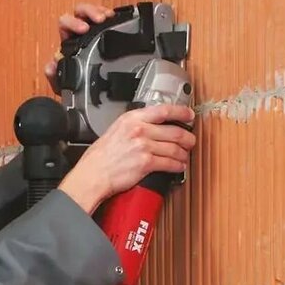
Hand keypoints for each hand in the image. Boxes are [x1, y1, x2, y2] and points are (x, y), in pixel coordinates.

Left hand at [44, 1, 112, 91]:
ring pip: (92, 11)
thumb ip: (55, 76)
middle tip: (99, 20)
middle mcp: (78, 32)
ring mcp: (92, 29)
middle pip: (79, 12)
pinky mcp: (104, 30)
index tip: (83, 29)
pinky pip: (105, 17)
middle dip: (89, 12)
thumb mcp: (64, 84)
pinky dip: (108, 15)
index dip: (72, 23)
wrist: (90, 93)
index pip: (65, 24)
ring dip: (99, 11)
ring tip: (108, 17)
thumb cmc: (76, 85)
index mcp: (68, 42)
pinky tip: (114, 18)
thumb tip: (51, 66)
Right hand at [58, 105, 196, 211]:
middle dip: (187, 138)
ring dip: (184, 154)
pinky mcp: (146, 163)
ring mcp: (144, 146)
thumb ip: (134, 125)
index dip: (181, 112)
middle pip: (174, 131)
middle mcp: (140, 130)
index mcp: (133, 119)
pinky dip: (177, 166)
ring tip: (185, 156)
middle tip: (190, 141)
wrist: (93, 174)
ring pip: (174, 148)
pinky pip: (169, 163)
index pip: (164, 110)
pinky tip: (179, 167)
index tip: (189, 115)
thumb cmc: (100, 156)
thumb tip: (151, 126)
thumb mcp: (116, 130)